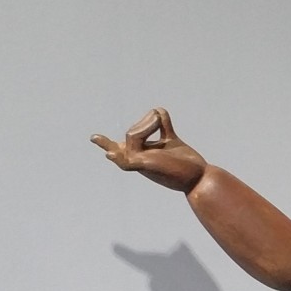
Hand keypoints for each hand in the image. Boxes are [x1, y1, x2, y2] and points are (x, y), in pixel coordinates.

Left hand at [91, 107, 206, 191]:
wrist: (197, 177)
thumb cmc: (172, 174)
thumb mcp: (148, 167)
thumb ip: (128, 160)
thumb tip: (109, 154)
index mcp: (134, 160)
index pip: (115, 149)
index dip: (105, 143)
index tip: (94, 138)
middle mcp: (144, 153)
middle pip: (134, 131)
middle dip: (143, 127)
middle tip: (158, 137)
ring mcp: (158, 147)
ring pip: (147, 124)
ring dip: (152, 119)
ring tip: (160, 121)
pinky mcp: (171, 142)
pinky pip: (164, 124)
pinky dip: (162, 117)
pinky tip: (161, 114)